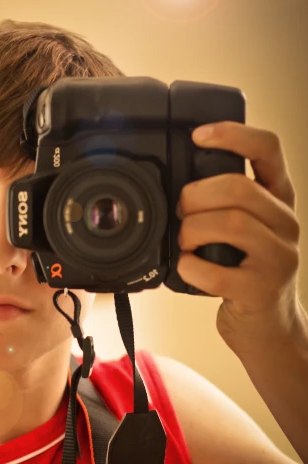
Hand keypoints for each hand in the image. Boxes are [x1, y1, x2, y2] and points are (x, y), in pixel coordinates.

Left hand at [176, 121, 301, 353]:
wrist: (269, 329)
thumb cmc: (247, 273)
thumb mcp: (247, 230)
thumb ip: (226, 203)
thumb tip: (177, 182)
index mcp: (280, 200)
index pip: (269, 149)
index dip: (234, 134)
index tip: (199, 134)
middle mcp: (286, 223)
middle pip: (239, 188)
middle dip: (196, 196)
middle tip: (181, 212)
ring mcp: (278, 258)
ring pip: (230, 223)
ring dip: (192, 230)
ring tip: (185, 242)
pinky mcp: (260, 290)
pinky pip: (216, 271)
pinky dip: (190, 267)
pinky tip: (188, 268)